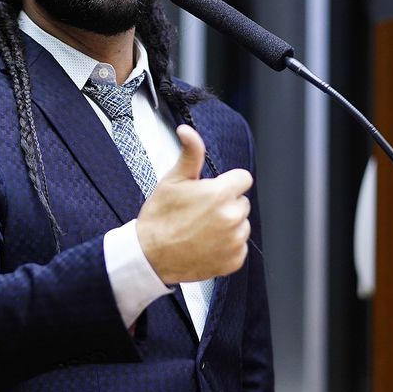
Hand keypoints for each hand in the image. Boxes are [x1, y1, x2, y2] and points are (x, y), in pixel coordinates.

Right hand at [135, 124, 252, 284]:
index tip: (211, 191)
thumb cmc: (159, 218)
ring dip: (227, 226)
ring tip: (201, 230)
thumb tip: (188, 131)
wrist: (149, 256)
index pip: (243, 178)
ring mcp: (234, 241)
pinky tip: (205, 245)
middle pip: (241, 202)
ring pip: (241, 225)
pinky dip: (226, 247)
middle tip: (200, 212)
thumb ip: (190, 154)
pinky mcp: (234, 260)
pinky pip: (238, 247)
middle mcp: (232, 218)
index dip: (226, 182)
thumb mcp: (172, 180)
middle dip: (226, 204)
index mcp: (220, 194)